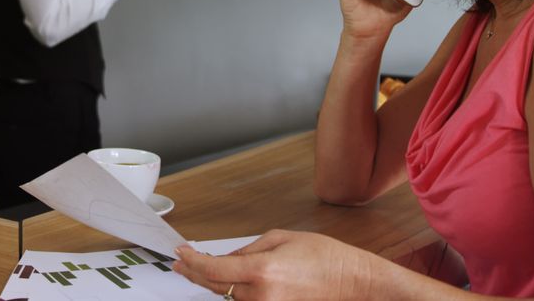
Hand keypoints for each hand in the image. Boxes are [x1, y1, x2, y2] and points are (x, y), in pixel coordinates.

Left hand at [173, 230, 375, 300]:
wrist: (353, 282)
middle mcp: (261, 295)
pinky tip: (224, 279)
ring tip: (197, 268)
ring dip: (212, 281)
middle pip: (214, 286)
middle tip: (180, 263)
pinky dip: (231, 289)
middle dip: (193, 273)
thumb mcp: (281, 239)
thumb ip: (248, 249)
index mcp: (262, 271)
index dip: (191, 261)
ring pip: (227, 295)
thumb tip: (225, 257)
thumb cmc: (325, 258)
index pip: (213, 269)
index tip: (180, 253)